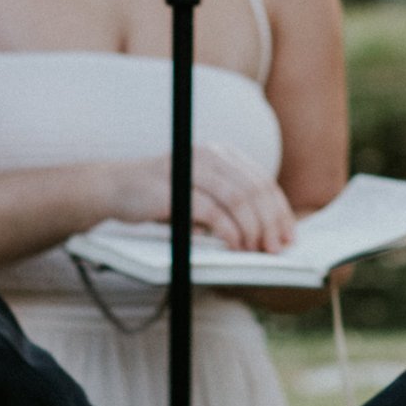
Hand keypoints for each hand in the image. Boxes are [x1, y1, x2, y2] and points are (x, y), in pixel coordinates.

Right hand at [103, 144, 296, 252]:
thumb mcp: (202, 195)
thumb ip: (230, 205)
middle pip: (253, 189)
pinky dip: (228, 231)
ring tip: (257, 251)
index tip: (290, 237)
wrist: (115, 187)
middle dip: (270, 223)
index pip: (261, 181)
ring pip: (237, 199)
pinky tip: (234, 246)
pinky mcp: (173, 188)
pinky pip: (211, 211)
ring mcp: (190, 168)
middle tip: (277, 249)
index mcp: (221, 154)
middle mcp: (209, 155)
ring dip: (252, 229)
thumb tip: (269, 234)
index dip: (279, 211)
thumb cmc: (163, 197)